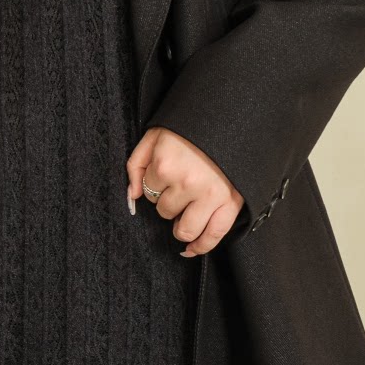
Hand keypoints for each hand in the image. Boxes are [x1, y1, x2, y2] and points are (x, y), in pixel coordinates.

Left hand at [125, 127, 242, 257]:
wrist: (230, 116)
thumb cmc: (190, 128)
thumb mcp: (155, 135)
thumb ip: (137, 164)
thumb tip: (132, 196)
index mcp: (165, 165)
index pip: (149, 191)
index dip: (156, 184)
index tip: (168, 171)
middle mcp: (187, 183)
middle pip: (165, 211)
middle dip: (167, 203)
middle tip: (178, 188)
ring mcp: (211, 195)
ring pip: (185, 229)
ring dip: (181, 223)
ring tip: (185, 212)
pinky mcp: (231, 203)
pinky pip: (213, 236)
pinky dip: (201, 247)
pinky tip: (192, 248)